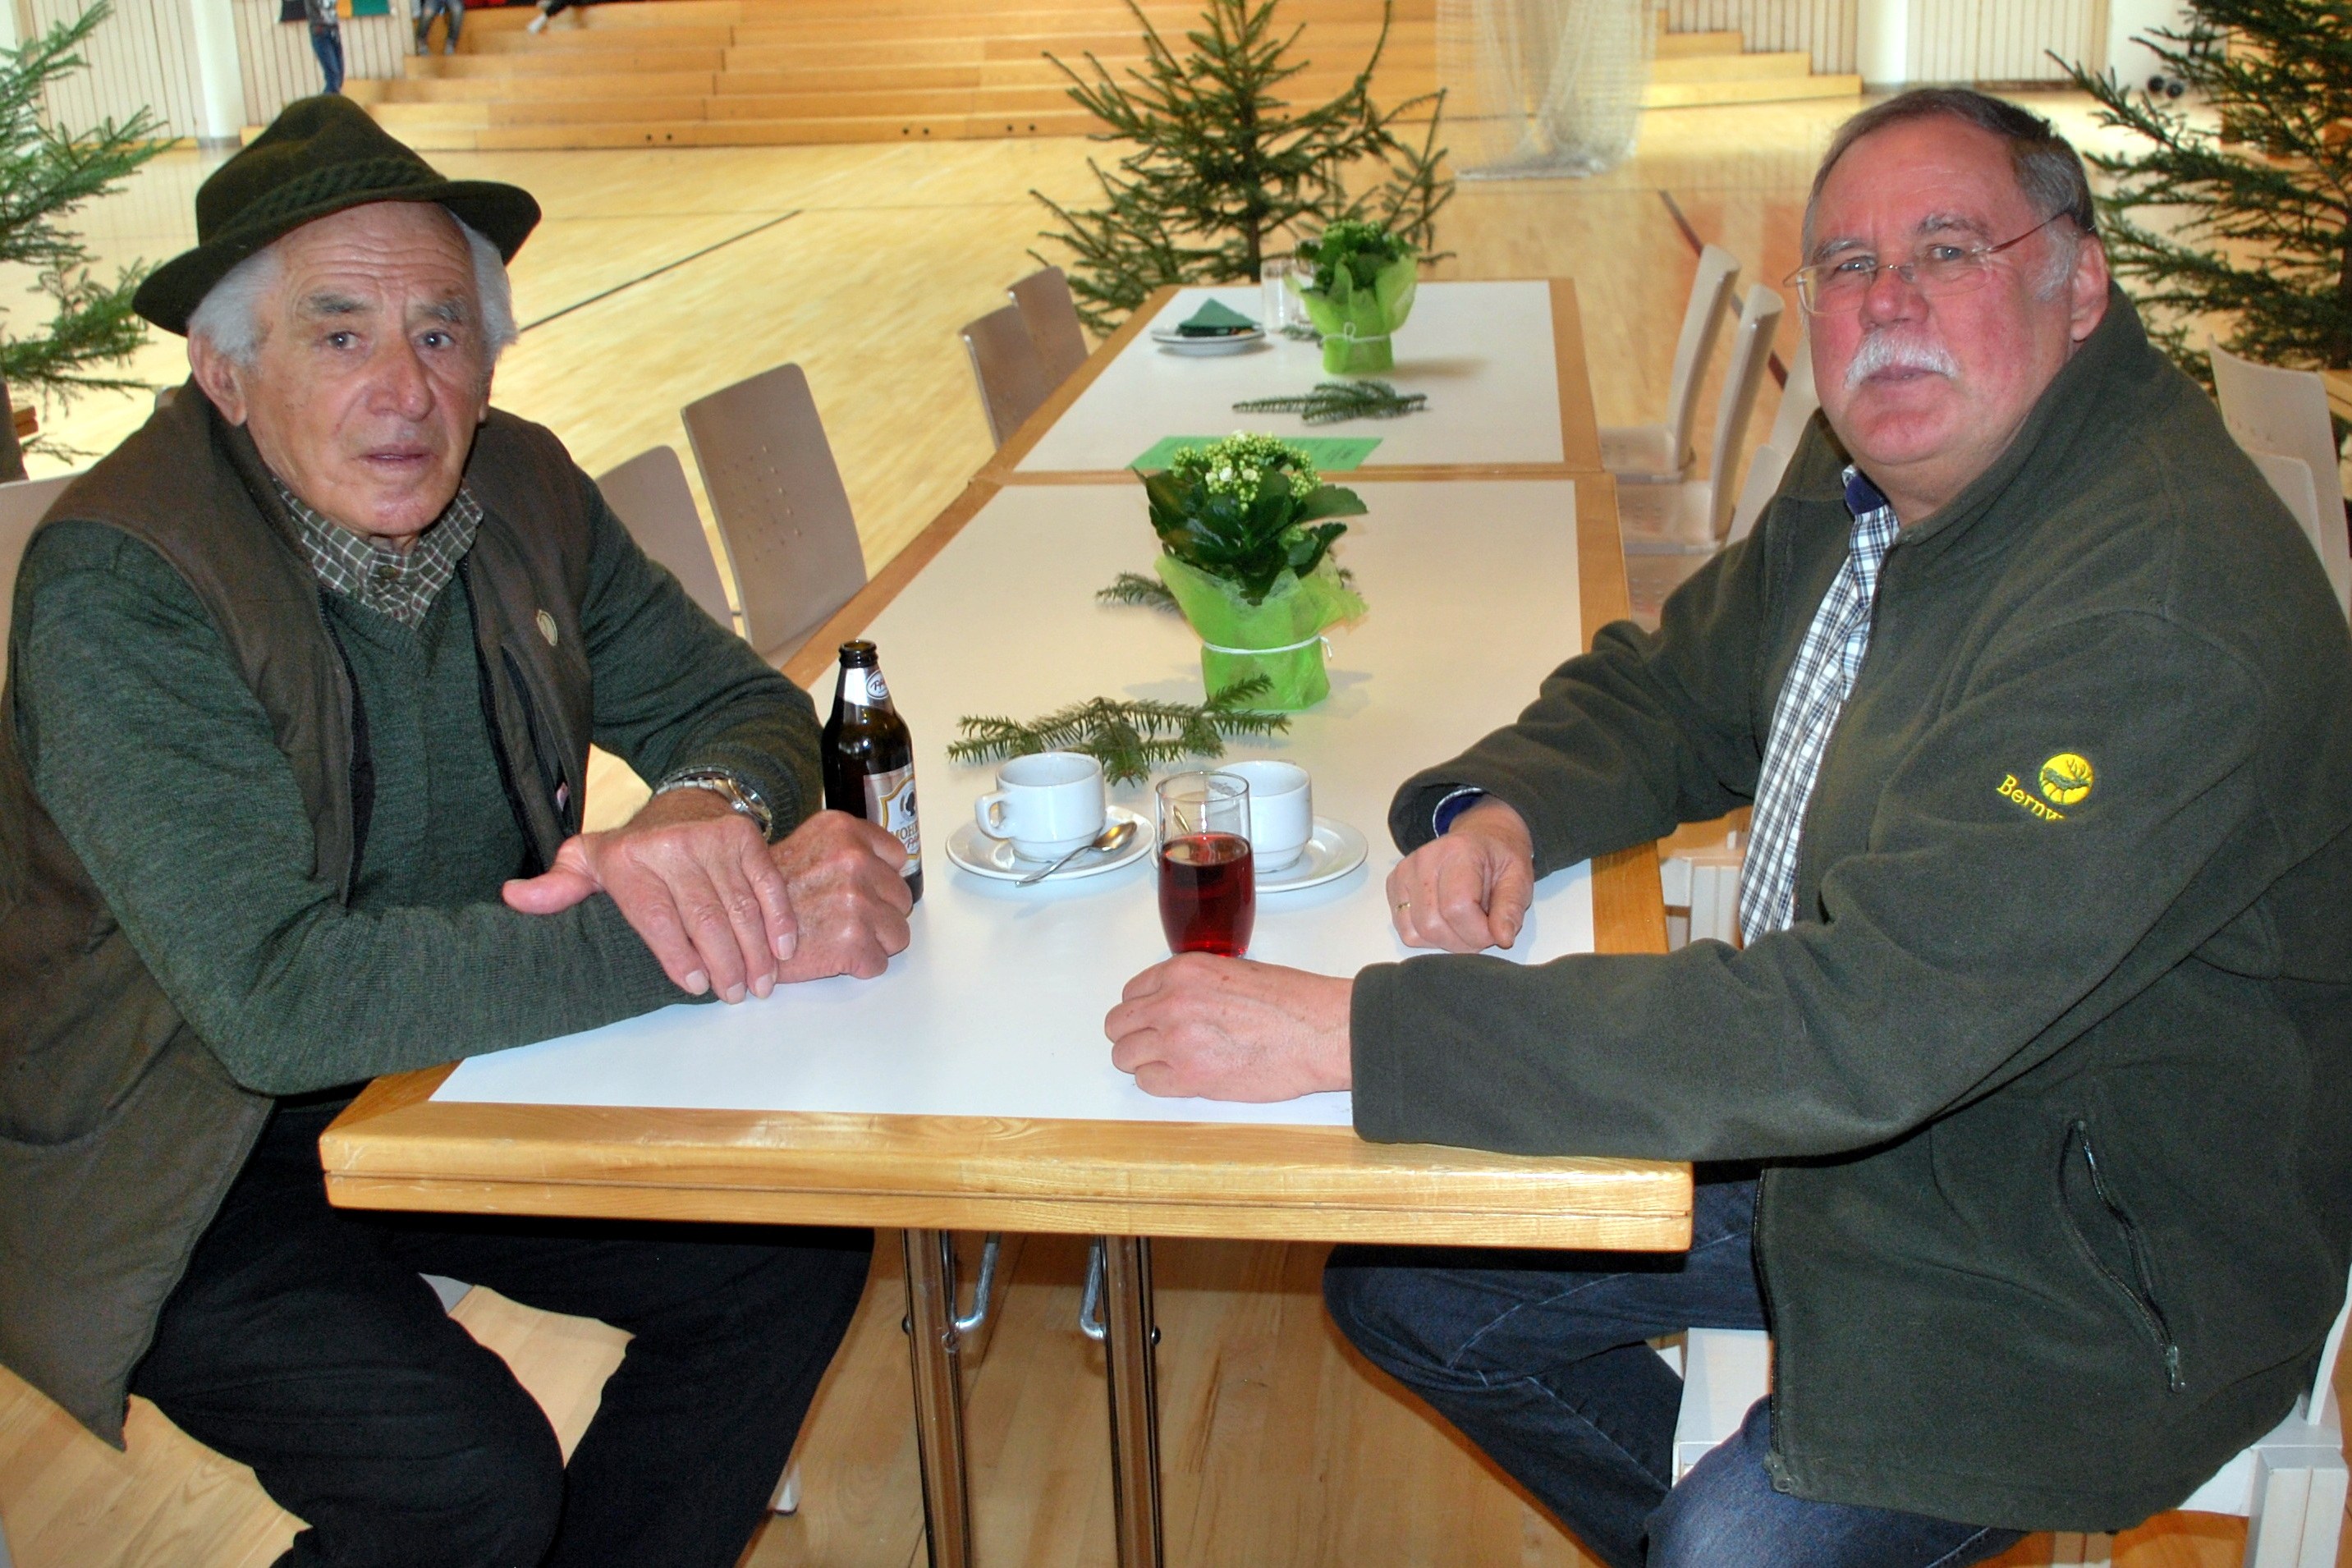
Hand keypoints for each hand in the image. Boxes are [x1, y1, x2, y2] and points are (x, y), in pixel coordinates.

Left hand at [504, 788, 794, 1000]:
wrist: (681, 802)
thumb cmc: (633, 850)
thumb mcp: (588, 862)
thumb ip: (556, 888)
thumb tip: (515, 897)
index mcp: (629, 860)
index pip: (656, 915)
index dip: (676, 954)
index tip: (693, 985)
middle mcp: (672, 846)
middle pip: (704, 915)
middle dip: (724, 962)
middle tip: (734, 995)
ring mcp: (713, 839)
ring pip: (739, 905)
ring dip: (755, 951)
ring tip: (760, 985)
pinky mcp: (747, 838)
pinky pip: (768, 884)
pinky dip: (780, 919)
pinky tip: (784, 951)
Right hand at [767, 810, 913, 981]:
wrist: (735, 929)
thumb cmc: (767, 895)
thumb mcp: (809, 847)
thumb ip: (846, 850)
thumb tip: (883, 867)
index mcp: (843, 831)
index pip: (897, 857)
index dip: (882, 879)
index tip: (867, 889)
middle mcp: (854, 860)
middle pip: (900, 897)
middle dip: (879, 912)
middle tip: (845, 919)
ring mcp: (856, 901)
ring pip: (897, 933)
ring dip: (874, 941)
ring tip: (839, 937)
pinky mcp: (854, 941)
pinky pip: (880, 962)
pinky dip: (860, 966)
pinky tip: (833, 956)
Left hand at [1104, 953, 1352, 1100]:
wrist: (1319, 1032)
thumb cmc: (1292, 1002)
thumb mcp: (1235, 970)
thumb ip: (1196, 984)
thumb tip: (1180, 999)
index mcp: (1183, 971)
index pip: (1131, 992)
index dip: (1141, 1010)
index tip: (1150, 1020)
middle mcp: (1171, 1002)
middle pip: (1118, 1025)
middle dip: (1133, 1035)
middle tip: (1153, 1045)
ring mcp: (1176, 1040)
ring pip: (1124, 1056)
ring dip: (1142, 1061)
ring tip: (1169, 1064)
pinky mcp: (1189, 1077)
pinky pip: (1147, 1083)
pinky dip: (1159, 1083)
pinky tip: (1183, 1078)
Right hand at [1386, 797, 1535, 952]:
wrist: (1482, 839)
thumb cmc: (1499, 860)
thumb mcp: (1519, 879)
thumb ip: (1511, 908)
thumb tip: (1503, 938)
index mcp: (1458, 852)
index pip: (1457, 908)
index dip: (1478, 932)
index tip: (1495, 931)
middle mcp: (1424, 859)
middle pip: (1432, 925)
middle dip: (1462, 941)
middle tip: (1481, 931)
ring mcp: (1404, 873)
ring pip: (1416, 932)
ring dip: (1445, 941)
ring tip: (1464, 925)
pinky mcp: (1394, 886)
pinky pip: (1405, 931)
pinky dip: (1428, 937)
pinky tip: (1446, 922)